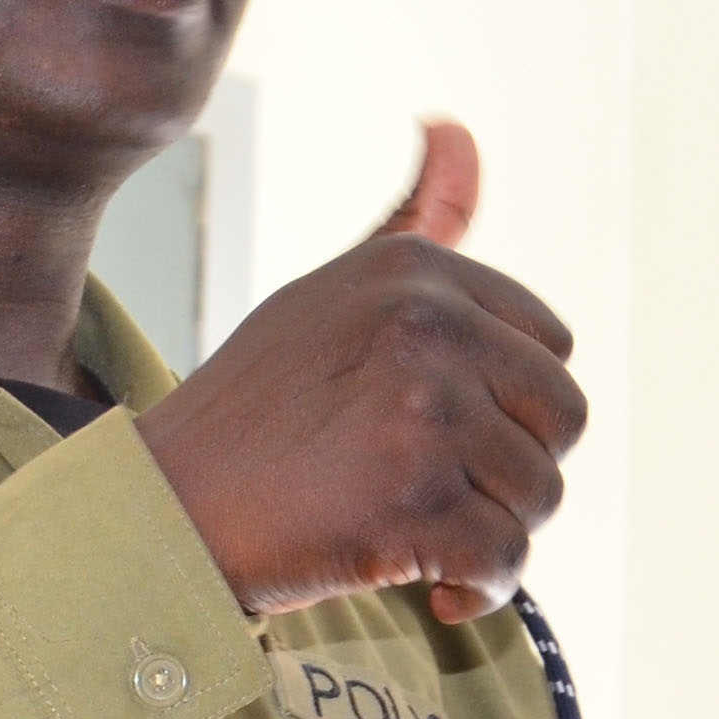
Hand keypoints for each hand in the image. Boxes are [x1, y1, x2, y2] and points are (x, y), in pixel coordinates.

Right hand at [134, 119, 590, 624]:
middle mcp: (424, 327)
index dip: (504, 409)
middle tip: (432, 496)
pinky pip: (507, 561)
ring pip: (541, 493)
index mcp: (413, 273)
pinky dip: (480, 591)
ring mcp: (421, 413)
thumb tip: (457, 126)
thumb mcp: (326, 299)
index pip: (547, 347)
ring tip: (417, 538)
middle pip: (562, 418)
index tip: (432, 437)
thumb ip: (412, 226)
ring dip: (490, 535)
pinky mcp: (413, 502)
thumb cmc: (249, 417)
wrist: (156, 516)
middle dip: (512, 472)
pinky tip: (430, 589)